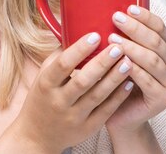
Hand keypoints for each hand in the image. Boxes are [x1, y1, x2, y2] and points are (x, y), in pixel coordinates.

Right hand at [0, 33, 133, 152]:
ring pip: (98, 96)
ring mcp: (74, 117)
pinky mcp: (87, 128)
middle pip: (83, 80)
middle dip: (102, 63)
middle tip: (119, 46)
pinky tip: (129, 82)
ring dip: (115, 78)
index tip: (95, 35)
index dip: (79, 50)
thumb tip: (77, 29)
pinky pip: (106, 111)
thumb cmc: (42, 97)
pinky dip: (118, 96)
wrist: (36, 135)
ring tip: (128, 61)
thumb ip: (60, 55)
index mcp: (46, 84)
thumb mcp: (44, 75)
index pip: (63, 65)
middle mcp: (59, 101)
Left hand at [104, 5, 165, 135]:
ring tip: (112, 39)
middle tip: (115, 18)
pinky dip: (135, 70)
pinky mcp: (162, 99)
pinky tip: (121, 62)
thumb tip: (95, 9)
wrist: (117, 114)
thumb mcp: (115, 53)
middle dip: (135, 28)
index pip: (160, 27)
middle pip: (156, 41)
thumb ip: (116, 35)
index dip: (145, 16)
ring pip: (153, 60)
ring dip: (133, 48)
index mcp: (163, 48)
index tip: (127, 7)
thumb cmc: (114, 79)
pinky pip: (149, 82)